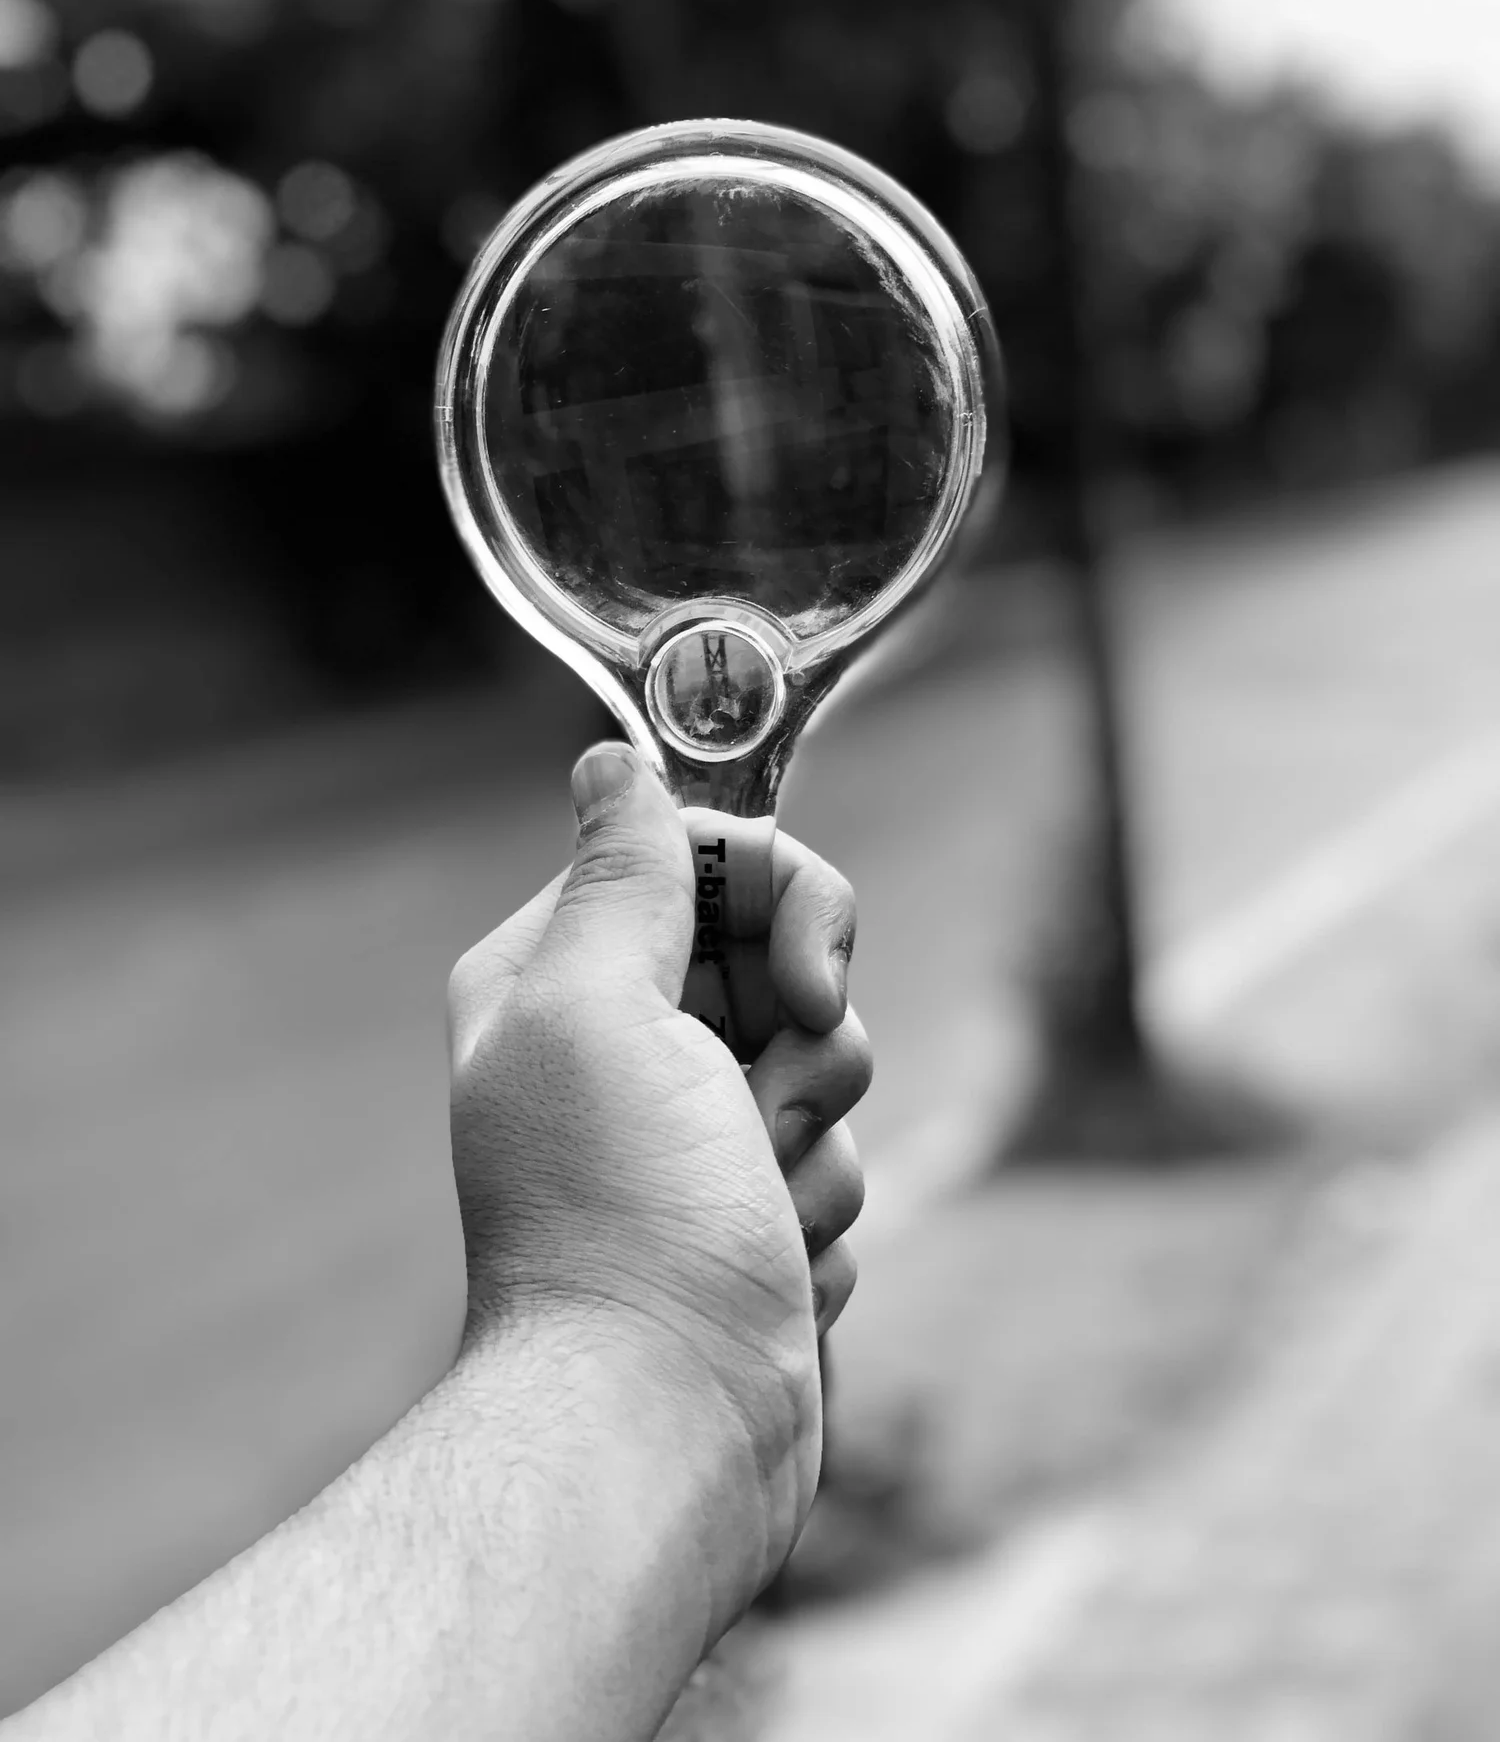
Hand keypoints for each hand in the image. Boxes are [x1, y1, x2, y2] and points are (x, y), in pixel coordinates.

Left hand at [447, 741, 868, 1620]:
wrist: (668, 1426)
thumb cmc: (628, 1216)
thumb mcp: (603, 1010)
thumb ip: (621, 875)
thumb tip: (612, 757)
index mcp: (559, 976)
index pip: (707, 852)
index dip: (783, 897)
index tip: (805, 981)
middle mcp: (616, 1043)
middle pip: (779, 950)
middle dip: (811, 1029)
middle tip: (768, 1107)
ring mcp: (686, 1131)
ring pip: (824, 1058)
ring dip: (820, 1133)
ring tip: (759, 1205)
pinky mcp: (745, 1208)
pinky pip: (834, 1152)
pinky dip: (821, 1205)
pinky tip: (771, 1264)